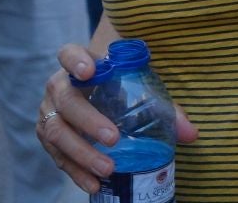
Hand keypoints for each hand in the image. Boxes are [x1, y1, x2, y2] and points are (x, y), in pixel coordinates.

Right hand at [39, 45, 198, 192]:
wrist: (95, 90)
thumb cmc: (121, 84)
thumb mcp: (141, 86)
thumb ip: (165, 106)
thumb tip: (191, 133)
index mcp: (79, 63)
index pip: (68, 53)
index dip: (75, 60)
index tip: (90, 71)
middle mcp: (58, 86)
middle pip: (66, 101)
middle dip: (89, 121)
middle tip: (113, 139)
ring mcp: (48, 112)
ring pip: (56, 132)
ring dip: (82, 153)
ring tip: (108, 168)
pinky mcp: (46, 136)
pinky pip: (57, 155)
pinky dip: (75, 171)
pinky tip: (92, 183)